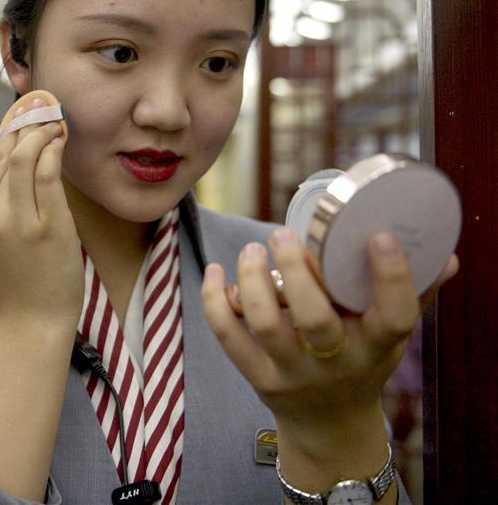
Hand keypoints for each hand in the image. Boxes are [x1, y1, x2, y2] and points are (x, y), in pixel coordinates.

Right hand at [0, 99, 82, 328]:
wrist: (32, 323)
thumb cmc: (22, 280)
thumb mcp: (0, 238)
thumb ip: (5, 202)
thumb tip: (22, 156)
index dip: (12, 131)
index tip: (27, 109)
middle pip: (5, 153)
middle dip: (26, 121)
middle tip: (44, 101)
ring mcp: (16, 222)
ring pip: (24, 158)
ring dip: (43, 131)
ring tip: (57, 119)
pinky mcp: (46, 228)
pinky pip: (48, 176)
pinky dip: (55, 151)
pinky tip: (63, 140)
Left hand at [201, 227, 458, 437]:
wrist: (330, 424)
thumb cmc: (362, 362)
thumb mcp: (392, 336)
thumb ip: (414, 294)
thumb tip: (444, 255)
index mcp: (377, 345)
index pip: (395, 315)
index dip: (390, 276)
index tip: (379, 236)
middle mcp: (335, 361)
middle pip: (314, 318)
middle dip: (296, 271)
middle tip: (282, 234)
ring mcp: (293, 371)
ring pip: (266, 325)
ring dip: (252, 281)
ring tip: (252, 250)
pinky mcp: (257, 376)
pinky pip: (228, 337)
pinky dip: (215, 301)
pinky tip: (216, 271)